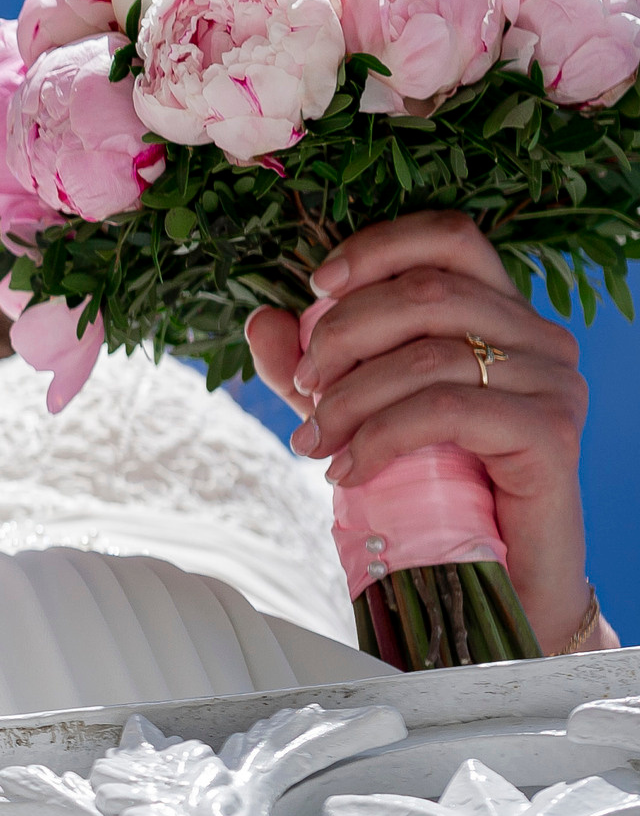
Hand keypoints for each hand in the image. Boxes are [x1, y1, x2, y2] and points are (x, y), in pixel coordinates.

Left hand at [245, 211, 602, 653]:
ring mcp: (553, 383)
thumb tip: (263, 319)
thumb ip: (310, 366)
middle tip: (303, 390)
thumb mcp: (356, 413)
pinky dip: (379, 436)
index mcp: (501, 313)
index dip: (377, 248)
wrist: (493, 578)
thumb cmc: (431, 487)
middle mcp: (540, 336)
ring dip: (348, 398)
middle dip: (341, 337)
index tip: (316, 287)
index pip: (449, 237)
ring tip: (314, 441)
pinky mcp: (549, 433)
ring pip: (427, 355)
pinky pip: (445, 410)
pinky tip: (347, 471)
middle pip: (426, 293)